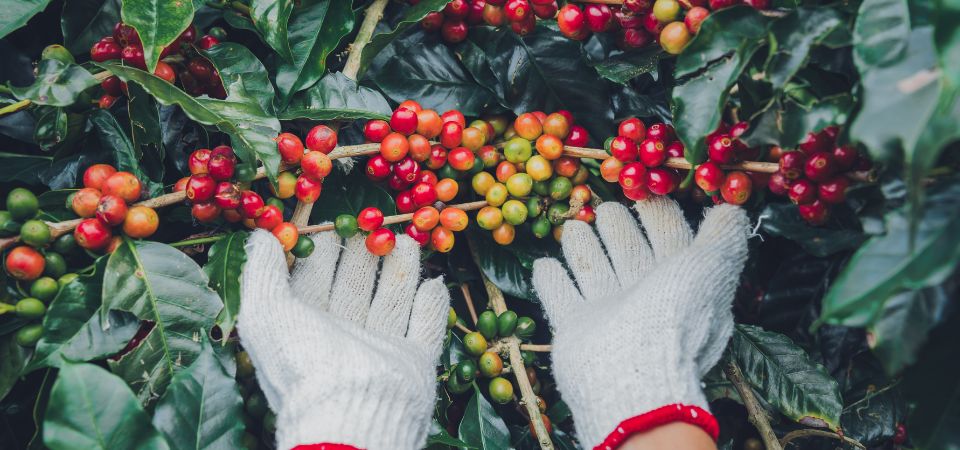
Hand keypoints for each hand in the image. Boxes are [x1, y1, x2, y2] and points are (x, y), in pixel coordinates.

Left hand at [238, 230, 449, 449]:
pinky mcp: (413, 363)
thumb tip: (259, 236)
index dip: (324, 251)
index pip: (316, 279)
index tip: (335, 222)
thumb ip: (261, 273)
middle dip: (366, 255)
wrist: (348, 414)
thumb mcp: (267, 313)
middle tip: (376, 227)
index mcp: (305, 325)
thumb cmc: (303, 363)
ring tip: (407, 242)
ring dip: (401, 271)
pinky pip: (427, 329)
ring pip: (392, 301)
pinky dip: (432, 307)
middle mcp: (342, 336)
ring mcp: (380, 350)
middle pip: (357, 286)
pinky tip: (437, 282)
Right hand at [532, 197, 748, 447]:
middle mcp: (646, 298)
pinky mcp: (575, 328)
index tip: (646, 191)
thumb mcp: (711, 266)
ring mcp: (608, 315)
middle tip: (606, 208)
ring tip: (573, 226)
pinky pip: (559, 297)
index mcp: (682, 283)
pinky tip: (545, 264)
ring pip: (593, 270)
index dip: (660, 216)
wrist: (631, 376)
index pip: (670, 241)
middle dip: (618, 228)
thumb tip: (733, 209)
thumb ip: (723, 236)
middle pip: (629, 253)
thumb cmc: (675, 316)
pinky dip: (551, 280)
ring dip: (583, 247)